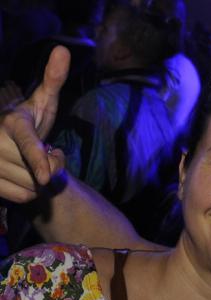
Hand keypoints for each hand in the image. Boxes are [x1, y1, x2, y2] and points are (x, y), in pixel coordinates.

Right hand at [0, 46, 68, 201]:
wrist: (3, 142)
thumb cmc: (28, 123)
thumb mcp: (41, 103)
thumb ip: (52, 81)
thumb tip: (64, 50)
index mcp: (13, 123)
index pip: (28, 144)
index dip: (38, 161)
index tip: (45, 177)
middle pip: (40, 174)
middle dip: (48, 170)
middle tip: (40, 156)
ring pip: (31, 188)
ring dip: (37, 183)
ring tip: (29, 166)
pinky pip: (20, 198)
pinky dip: (26, 193)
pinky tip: (21, 177)